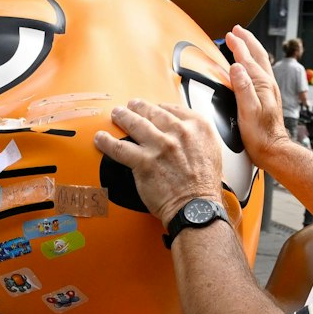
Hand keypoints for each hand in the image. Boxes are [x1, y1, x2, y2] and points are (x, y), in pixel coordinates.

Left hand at [94, 97, 227, 226]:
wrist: (197, 207)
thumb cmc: (204, 185)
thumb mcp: (212, 151)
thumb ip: (197, 137)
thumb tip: (184, 133)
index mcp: (198, 127)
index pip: (173, 109)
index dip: (160, 108)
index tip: (154, 109)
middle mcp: (179, 132)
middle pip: (153, 112)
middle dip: (138, 107)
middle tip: (131, 106)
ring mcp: (160, 146)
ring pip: (135, 124)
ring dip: (123, 117)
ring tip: (116, 114)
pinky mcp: (144, 162)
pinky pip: (120, 148)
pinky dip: (107, 142)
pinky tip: (101, 138)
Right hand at [222, 25, 298, 170]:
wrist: (273, 150)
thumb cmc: (260, 135)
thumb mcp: (248, 111)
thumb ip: (243, 88)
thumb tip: (236, 67)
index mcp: (262, 84)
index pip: (248, 58)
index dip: (238, 45)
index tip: (230, 35)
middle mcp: (267, 84)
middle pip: (258, 55)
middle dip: (247, 40)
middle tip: (237, 30)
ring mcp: (268, 90)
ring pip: (260, 62)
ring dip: (251, 49)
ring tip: (243, 42)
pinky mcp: (267, 97)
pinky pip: (259, 73)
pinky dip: (252, 63)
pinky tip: (248, 67)